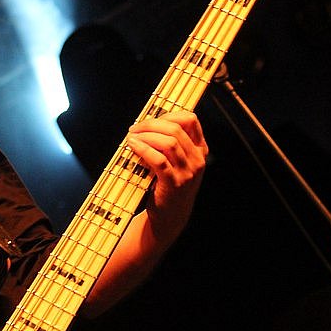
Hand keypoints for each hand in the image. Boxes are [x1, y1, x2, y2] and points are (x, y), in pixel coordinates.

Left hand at [125, 110, 207, 232]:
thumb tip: (148, 121)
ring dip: (146, 136)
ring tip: (131, 137)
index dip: (168, 115)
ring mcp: (187, 172)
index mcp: (200, 150)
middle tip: (135, 128)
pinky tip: (132, 146)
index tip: (150, 120)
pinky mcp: (173, 183)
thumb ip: (171, 143)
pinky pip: (158, 160)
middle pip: (175, 129)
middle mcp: (197, 160)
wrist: (170, 216)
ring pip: (168, 142)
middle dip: (151, 124)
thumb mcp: (177, 162)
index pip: (190, 120)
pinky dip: (143, 149)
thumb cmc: (168, 184)